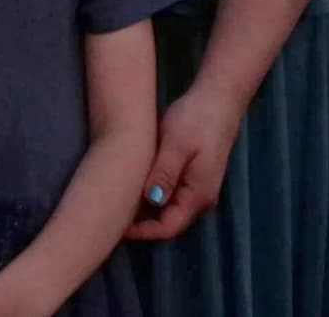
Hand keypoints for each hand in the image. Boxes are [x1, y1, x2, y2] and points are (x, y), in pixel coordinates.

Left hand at [125, 81, 244, 241]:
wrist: (218, 97)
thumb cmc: (196, 118)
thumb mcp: (176, 144)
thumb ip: (165, 174)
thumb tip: (152, 202)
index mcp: (198, 195)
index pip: (168, 227)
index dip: (141, 231)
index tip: (115, 225)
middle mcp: (200, 199)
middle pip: (167, 221)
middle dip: (140, 222)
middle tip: (110, 212)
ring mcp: (197, 188)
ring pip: (167, 209)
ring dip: (144, 208)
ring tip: (117, 199)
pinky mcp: (192, 176)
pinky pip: (170, 195)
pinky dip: (151, 194)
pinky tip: (133, 184)